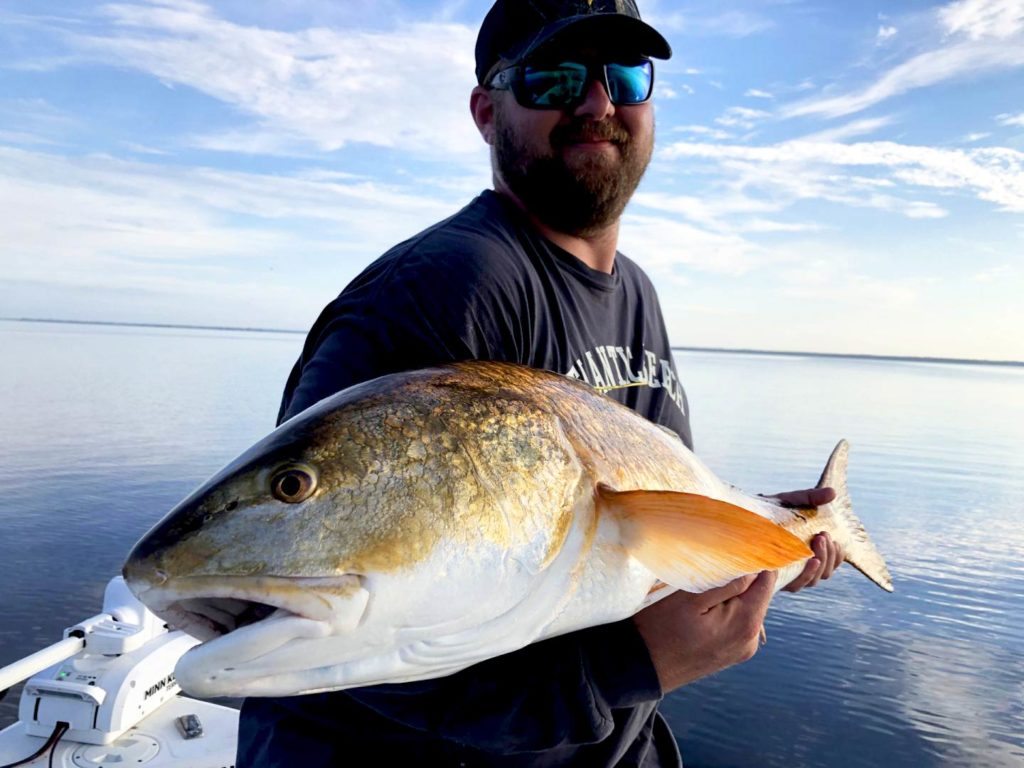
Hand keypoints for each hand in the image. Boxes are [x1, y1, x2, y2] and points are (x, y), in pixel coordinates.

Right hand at [632, 571, 776, 692]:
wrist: (643, 668)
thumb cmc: (660, 629)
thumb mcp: (689, 599)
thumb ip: (727, 583)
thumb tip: (754, 567)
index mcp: (745, 623)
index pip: (766, 581)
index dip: (756, 561)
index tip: (737, 548)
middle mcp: (750, 639)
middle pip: (758, 595)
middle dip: (740, 578)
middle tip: (712, 568)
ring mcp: (742, 648)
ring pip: (748, 607)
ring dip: (732, 594)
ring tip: (703, 589)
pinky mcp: (732, 653)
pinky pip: (738, 621)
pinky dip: (727, 609)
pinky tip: (704, 608)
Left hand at [760, 486, 843, 592]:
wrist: (741, 514)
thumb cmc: (767, 510)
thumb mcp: (791, 501)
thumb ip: (811, 498)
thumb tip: (833, 493)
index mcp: (807, 554)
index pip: (830, 563)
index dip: (837, 556)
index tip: (835, 540)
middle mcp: (798, 568)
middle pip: (824, 573)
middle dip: (828, 556)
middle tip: (823, 536)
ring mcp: (786, 574)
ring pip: (812, 580)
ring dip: (820, 563)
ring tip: (818, 541)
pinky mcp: (773, 577)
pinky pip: (794, 583)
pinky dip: (805, 574)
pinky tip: (808, 560)